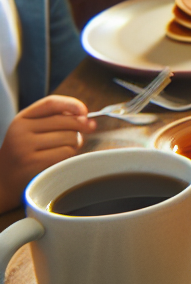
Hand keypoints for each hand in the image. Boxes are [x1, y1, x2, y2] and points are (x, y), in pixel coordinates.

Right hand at [0, 96, 94, 212]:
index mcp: (22, 119)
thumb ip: (56, 121)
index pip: (51, 103)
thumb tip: (88, 121)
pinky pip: (66, 153)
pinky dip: (69, 157)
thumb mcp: (33, 132)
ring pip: (70, 138)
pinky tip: (59, 161)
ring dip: (74, 145)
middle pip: (66, 121)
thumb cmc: (26, 154)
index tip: (85, 112)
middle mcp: (21, 131)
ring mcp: (25, 147)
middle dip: (79, 129)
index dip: (72, 104)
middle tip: (77, 139)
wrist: (4, 181)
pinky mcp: (33, 163)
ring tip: (63, 151)